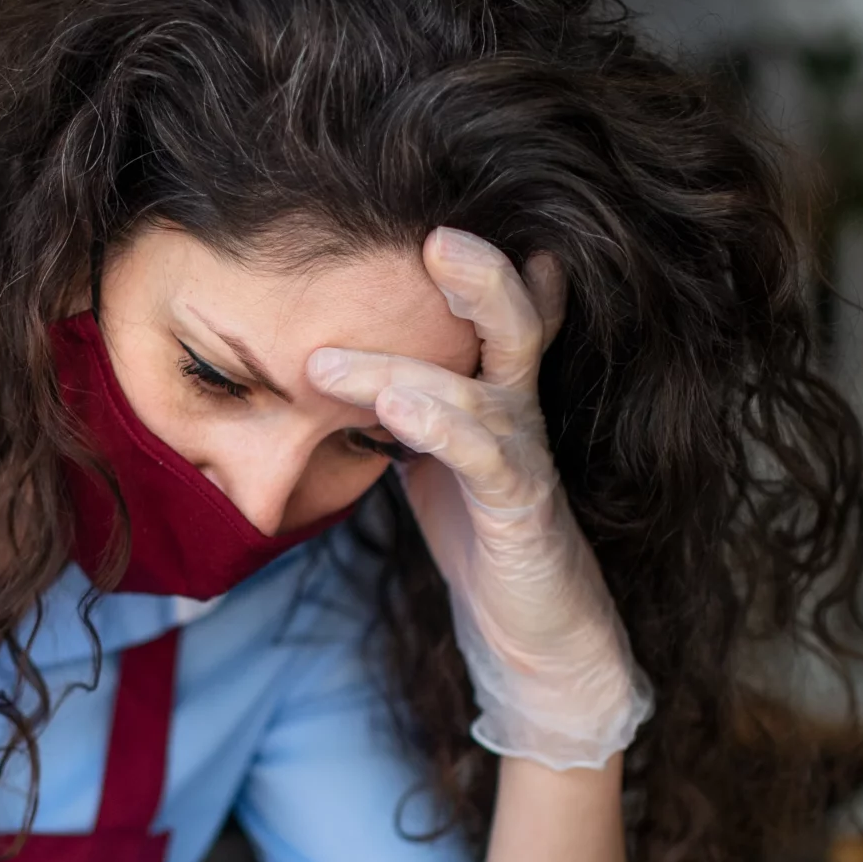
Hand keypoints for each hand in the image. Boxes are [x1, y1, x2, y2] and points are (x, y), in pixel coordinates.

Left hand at [309, 228, 649, 770]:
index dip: (473, 267)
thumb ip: (402, 410)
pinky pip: (485, 460)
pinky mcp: (523, 513)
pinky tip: (395, 410)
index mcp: (496, 398)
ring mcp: (526, 461)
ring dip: (396, 372)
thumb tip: (335, 364)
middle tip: (430, 233)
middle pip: (514, 324)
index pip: (492, 316)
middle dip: (479, 274)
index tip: (420, 215)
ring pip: (478, 391)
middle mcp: (519, 415)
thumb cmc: (487, 549)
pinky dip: (439, 428)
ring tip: (325, 364)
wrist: (538, 647)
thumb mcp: (433, 465)